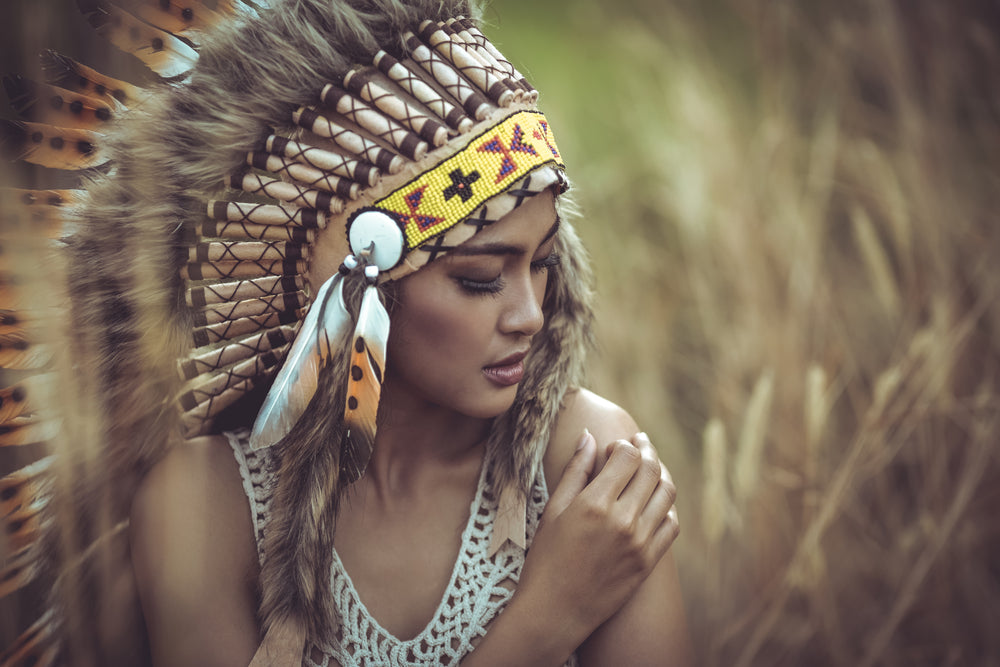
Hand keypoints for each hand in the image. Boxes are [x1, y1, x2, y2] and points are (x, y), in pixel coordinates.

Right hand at [516, 430, 679, 641]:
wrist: (555, 611)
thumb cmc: (546, 559)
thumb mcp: (553, 510)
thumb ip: (575, 471)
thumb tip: (588, 437)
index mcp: (595, 504)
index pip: (627, 456)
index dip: (624, 445)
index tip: (614, 447)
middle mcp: (623, 520)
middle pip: (651, 470)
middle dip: (646, 450)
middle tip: (640, 443)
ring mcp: (640, 542)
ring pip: (667, 493)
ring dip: (661, 474)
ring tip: (650, 468)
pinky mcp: (648, 561)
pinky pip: (672, 525)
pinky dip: (667, 507)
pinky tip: (654, 502)